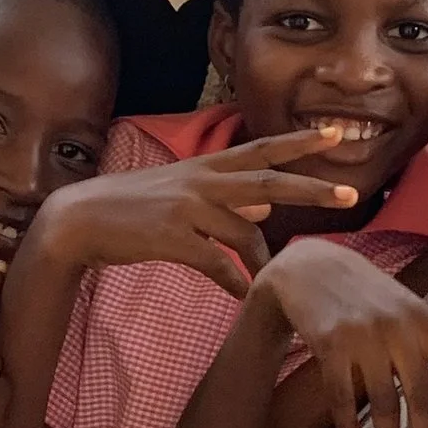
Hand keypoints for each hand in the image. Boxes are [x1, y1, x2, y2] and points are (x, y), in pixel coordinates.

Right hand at [45, 125, 361, 300]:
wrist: (78, 219)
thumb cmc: (131, 207)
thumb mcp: (180, 191)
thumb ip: (225, 195)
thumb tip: (267, 202)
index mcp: (205, 166)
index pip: (261, 148)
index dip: (299, 142)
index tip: (334, 133)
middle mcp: (202, 180)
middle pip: (269, 181)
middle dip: (312, 186)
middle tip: (349, 193)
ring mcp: (188, 208)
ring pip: (245, 232)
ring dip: (262, 261)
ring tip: (269, 281)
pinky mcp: (173, 237)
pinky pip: (217, 263)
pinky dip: (234, 281)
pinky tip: (242, 295)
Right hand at [255, 238, 427, 427]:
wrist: (308, 266)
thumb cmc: (363, 292)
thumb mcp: (404, 305)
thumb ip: (425, 340)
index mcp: (425, 319)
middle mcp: (400, 328)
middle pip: (424, 396)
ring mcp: (364, 337)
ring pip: (384, 404)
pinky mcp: (330, 345)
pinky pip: (341, 398)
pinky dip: (349, 427)